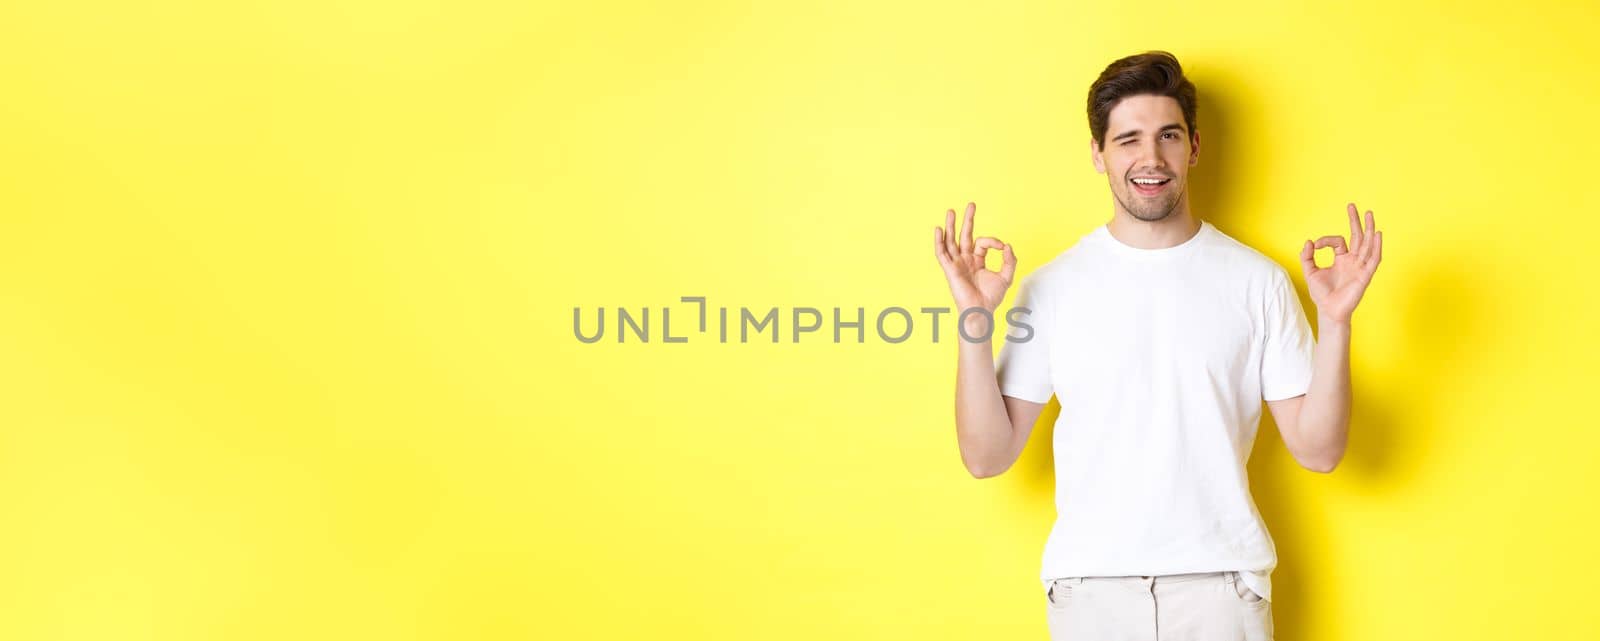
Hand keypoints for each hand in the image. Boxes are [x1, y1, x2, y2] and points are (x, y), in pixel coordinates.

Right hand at [933, 202, 1016, 317]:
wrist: (981, 311)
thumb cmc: (992, 298)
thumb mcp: (1006, 276)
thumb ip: (1009, 260)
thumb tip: (1007, 245)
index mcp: (977, 261)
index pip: (982, 242)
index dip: (993, 241)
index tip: (1002, 247)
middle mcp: (965, 260)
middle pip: (964, 235)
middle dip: (968, 220)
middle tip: (971, 204)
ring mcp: (956, 264)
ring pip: (951, 240)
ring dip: (951, 225)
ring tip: (951, 210)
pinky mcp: (950, 269)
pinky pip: (942, 253)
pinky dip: (939, 241)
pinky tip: (939, 229)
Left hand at [1300, 203, 1383, 325]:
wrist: (1328, 310)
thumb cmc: (1321, 294)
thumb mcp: (1310, 272)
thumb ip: (1307, 257)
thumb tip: (1308, 241)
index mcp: (1341, 259)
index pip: (1338, 241)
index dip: (1325, 240)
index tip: (1315, 246)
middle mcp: (1353, 261)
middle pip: (1358, 237)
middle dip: (1356, 221)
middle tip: (1354, 206)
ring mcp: (1360, 267)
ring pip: (1367, 244)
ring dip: (1369, 229)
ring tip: (1369, 214)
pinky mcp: (1365, 275)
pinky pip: (1373, 259)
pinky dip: (1376, 247)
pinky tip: (1377, 234)